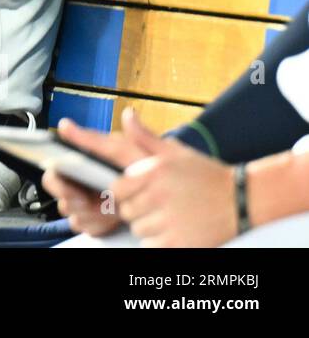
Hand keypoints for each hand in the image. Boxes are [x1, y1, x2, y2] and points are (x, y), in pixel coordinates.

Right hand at [41, 112, 153, 236]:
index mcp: (95, 158)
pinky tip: (108, 222)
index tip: (59, 166)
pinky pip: (79, 223)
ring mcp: (85, 198)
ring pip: (67, 206)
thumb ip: (139, 139)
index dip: (58, 158)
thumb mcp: (156, 160)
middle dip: (69, 193)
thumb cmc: (160, 184)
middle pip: (57, 182)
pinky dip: (94, 225)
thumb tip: (129, 114)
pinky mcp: (91, 218)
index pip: (65, 156)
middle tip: (83, 199)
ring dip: (87, 212)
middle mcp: (84, 176)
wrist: (167, 215)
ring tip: (108, 213)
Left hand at [108, 111, 238, 246]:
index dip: (126, 191)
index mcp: (154, 172)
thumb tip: (127, 114)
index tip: (140, 191)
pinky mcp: (179, 243)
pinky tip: (176, 229)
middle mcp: (159, 195)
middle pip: (126, 211)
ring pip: (138, 230)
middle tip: (160, 204)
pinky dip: (160, 242)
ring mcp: (169, 221)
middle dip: (138, 208)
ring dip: (150, 226)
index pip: (116, 188)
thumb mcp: (176, 152)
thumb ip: (144, 136)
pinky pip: (151, 246)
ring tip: (171, 215)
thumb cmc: (206, 174)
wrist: (242, 200)